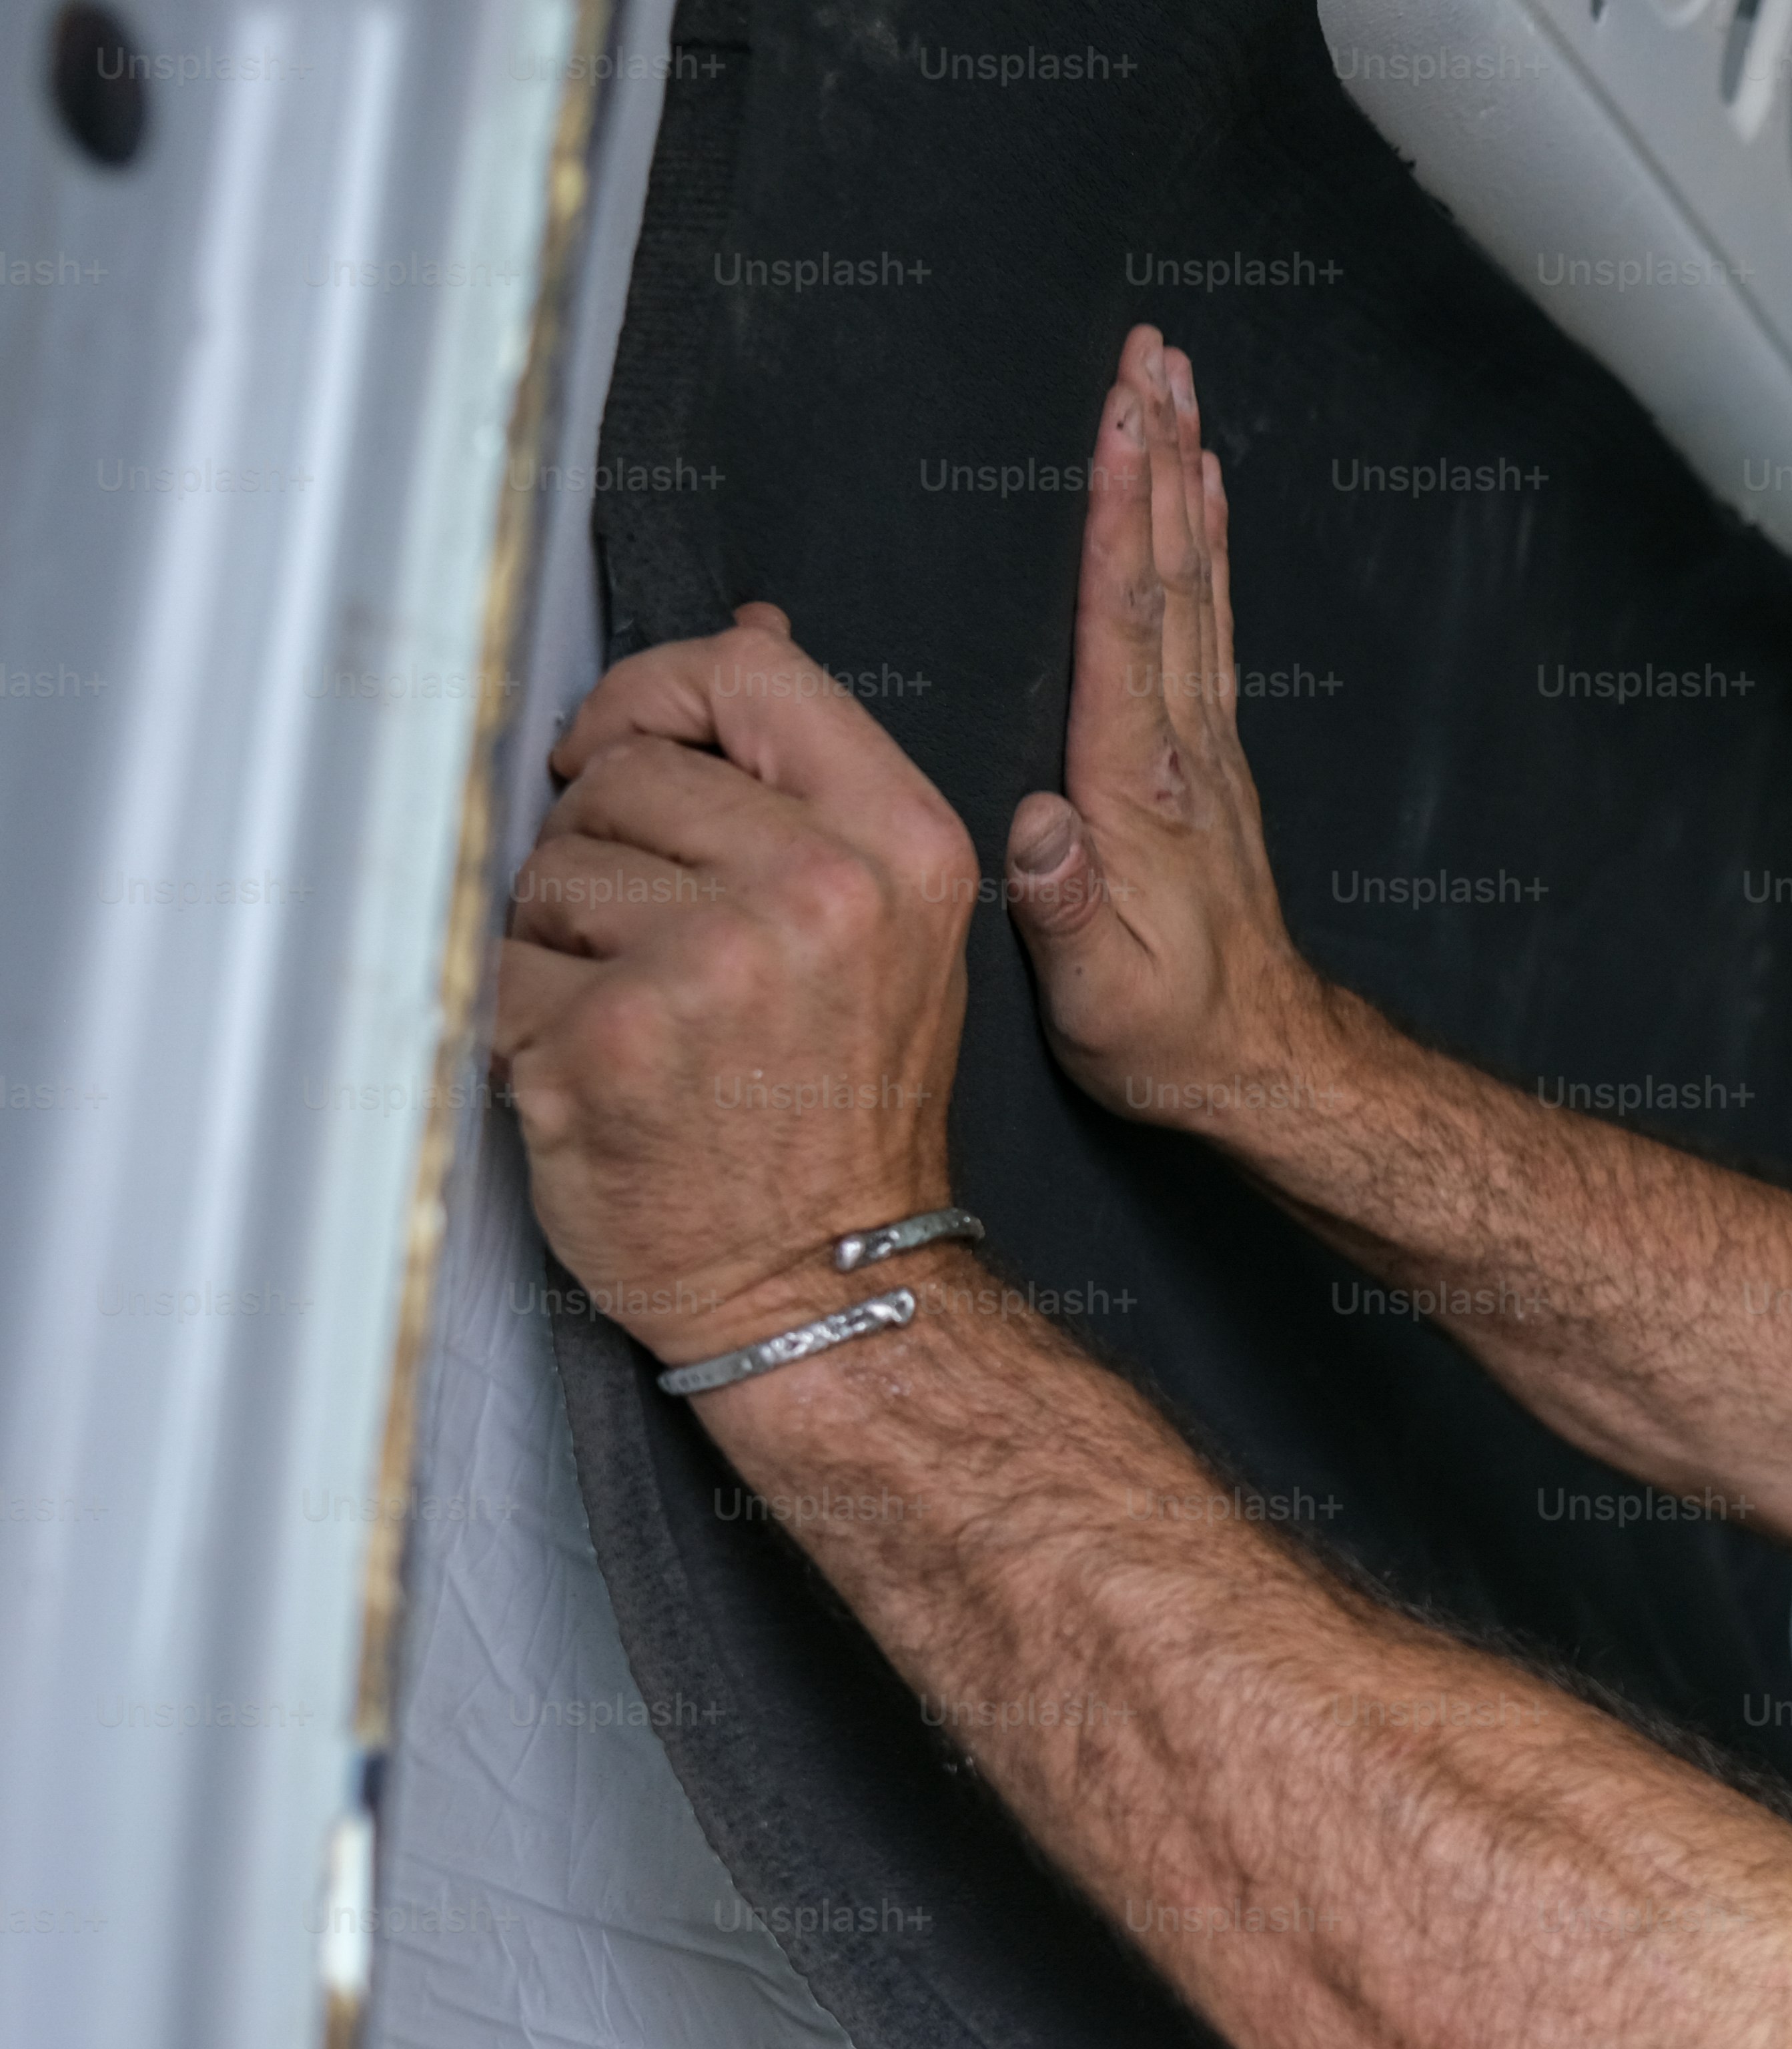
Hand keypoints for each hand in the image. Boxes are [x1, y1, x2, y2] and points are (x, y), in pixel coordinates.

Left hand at [493, 605, 976, 1359]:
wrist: (830, 1283)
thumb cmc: (846, 1116)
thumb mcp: (891, 928)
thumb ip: (814, 783)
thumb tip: (752, 635)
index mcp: (902, 847)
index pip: (746, 676)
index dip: (652, 695)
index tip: (620, 752)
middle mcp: (817, 891)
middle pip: (622, 774)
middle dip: (605, 847)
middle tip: (658, 948)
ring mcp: (708, 964)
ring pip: (548, 868)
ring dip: (560, 940)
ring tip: (641, 1021)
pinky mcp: (606, 1037)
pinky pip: (503, 971)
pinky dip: (525, 1025)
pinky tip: (601, 1077)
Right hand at [1008, 324, 1335, 1132]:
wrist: (1263, 1067)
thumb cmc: (1170, 1038)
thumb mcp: (1096, 1000)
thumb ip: (1058, 910)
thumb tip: (1034, 827)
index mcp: (1139, 789)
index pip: (1128, 625)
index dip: (1123, 517)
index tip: (1120, 420)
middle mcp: (1181, 748)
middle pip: (1171, 573)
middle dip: (1159, 456)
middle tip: (1154, 354)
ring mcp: (1204, 748)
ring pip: (1196, 584)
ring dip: (1185, 480)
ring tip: (1176, 387)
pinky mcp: (1210, 761)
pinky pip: (1208, 625)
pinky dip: (1205, 547)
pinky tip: (1203, 498)